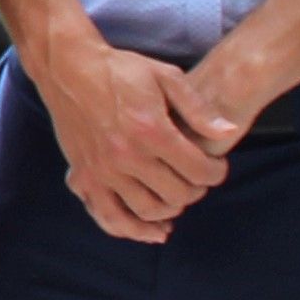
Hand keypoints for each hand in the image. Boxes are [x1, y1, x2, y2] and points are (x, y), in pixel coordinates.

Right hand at [28, 32, 236, 243]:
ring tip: (177, 198)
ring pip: (147, 211)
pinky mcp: (84, 177)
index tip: (216, 166)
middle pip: (177, 195)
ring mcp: (103, 171)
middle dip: (196, 190)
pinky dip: (131, 230)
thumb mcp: (166, 77)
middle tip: (197, 178)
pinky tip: (150, 230)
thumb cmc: (120, 70)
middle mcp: (127, 156)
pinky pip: (108, 216)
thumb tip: (230, 133)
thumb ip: (199, 109)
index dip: (216, 172)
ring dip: (170, 210)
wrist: (69, 69)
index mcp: (152, 131)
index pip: (198, 171)